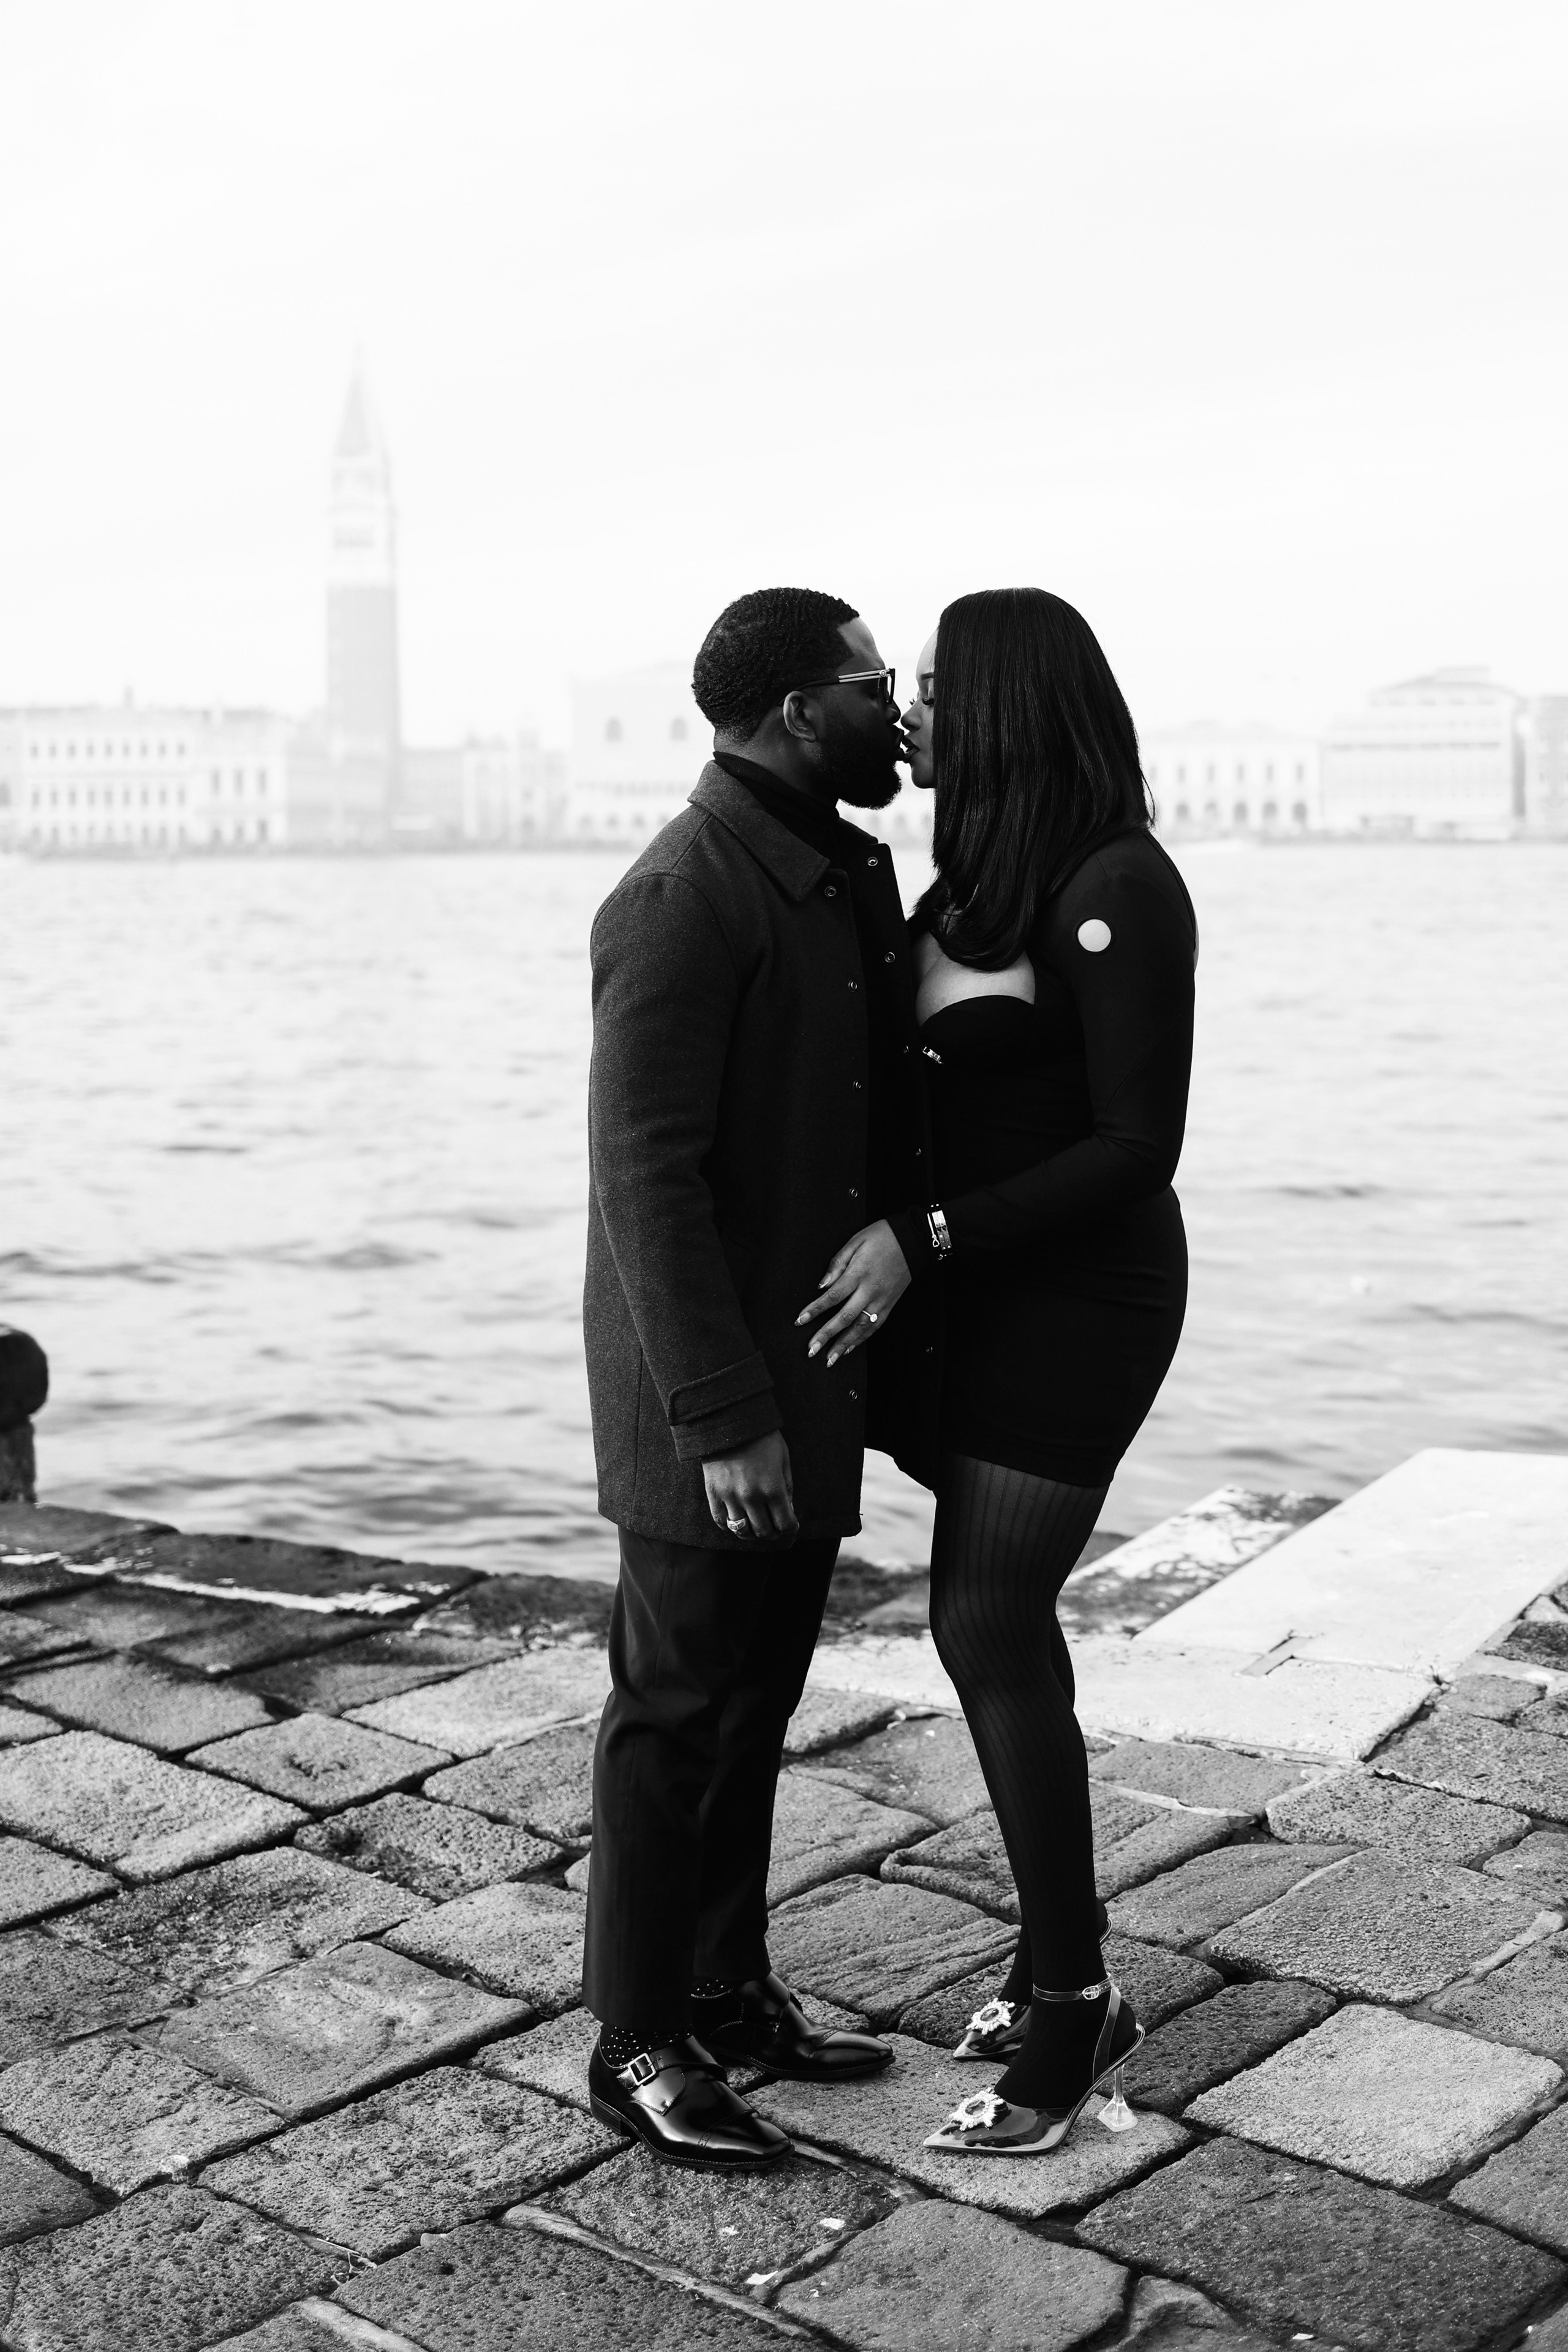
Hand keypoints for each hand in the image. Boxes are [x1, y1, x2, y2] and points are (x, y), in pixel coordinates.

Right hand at [703, 1430, 797, 1542]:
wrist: (730, 1420)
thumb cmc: (762, 1437)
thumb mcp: (783, 1458)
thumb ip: (787, 1486)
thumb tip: (788, 1509)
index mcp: (772, 1488)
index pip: (784, 1523)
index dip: (791, 1529)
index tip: (791, 1527)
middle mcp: (751, 1497)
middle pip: (764, 1531)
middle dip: (773, 1533)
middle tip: (775, 1528)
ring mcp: (730, 1496)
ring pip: (742, 1530)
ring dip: (752, 1533)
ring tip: (756, 1527)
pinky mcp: (713, 1492)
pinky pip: (721, 1520)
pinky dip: (730, 1525)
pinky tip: (737, 1521)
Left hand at [796, 1220, 910, 1365]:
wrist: (913, 1241)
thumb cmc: (882, 1237)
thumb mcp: (855, 1241)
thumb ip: (837, 1264)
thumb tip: (822, 1285)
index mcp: (858, 1273)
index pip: (833, 1296)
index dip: (815, 1310)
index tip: (800, 1321)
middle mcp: (870, 1290)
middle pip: (845, 1317)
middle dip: (826, 1335)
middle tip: (811, 1350)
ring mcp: (881, 1300)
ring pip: (861, 1328)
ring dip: (843, 1345)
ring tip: (829, 1359)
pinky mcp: (889, 1305)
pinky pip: (874, 1327)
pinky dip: (861, 1340)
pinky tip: (849, 1348)